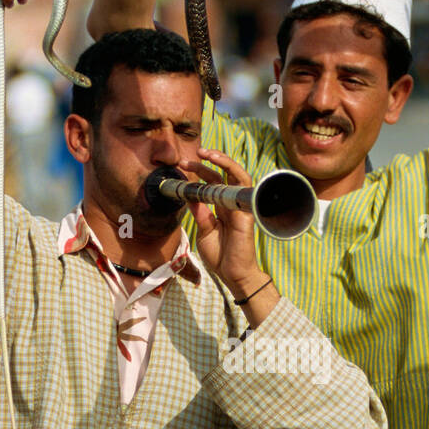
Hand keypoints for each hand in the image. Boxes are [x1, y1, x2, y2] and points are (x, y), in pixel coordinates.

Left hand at [176, 149, 267, 297]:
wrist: (233, 274)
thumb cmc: (221, 256)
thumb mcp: (204, 232)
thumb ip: (200, 215)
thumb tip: (190, 197)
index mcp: (220, 208)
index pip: (211, 183)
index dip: (198, 173)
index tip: (182, 166)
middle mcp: (231, 203)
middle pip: (221, 175)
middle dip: (206, 164)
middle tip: (188, 159)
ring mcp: (239, 206)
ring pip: (237, 174)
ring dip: (223, 161)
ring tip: (208, 154)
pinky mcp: (246, 211)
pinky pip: (245, 187)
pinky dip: (235, 174)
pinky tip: (223, 166)